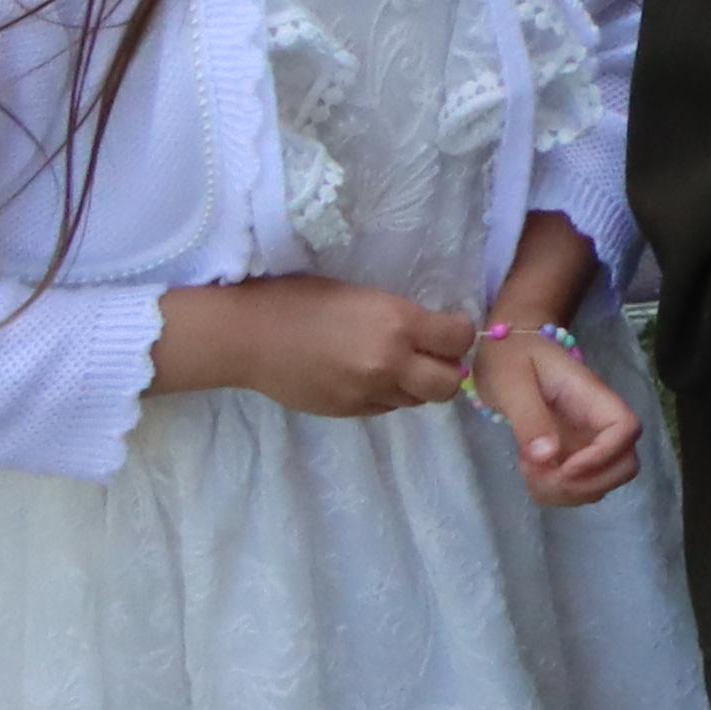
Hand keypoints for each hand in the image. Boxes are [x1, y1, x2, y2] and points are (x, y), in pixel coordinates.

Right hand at [157, 273, 480, 420]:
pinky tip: (367, 377)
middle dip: (449, 370)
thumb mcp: (367, 297)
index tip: (448, 328)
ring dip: (417, 385)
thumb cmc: (304, 299)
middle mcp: (390, 363)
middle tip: (433, 356)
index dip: (460, 334)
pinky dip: (388, 396)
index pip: (461, 339)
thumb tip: (436, 336)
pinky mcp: (347, 412)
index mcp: (398, 324)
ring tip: (396, 365)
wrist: (249, 336)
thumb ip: (403, 320)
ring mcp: (368, 393)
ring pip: (418, 400)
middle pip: (449, 384)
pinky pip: (386, 408)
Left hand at [470, 318, 646, 502]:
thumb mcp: (511, 384)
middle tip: (542, 474)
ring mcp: (587, 440)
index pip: (626, 429)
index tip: (562, 466)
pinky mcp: (573, 453)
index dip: (602, 456)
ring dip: (569, 492)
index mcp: (591, 397)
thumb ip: (530, 419)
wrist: (508, 348)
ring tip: (531, 470)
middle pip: (625, 464)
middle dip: (585, 484)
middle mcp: (598, 422)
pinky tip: (533, 471)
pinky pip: (580, 485)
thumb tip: (548, 457)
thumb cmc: (511, 358)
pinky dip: (557, 492)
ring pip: (604, 482)